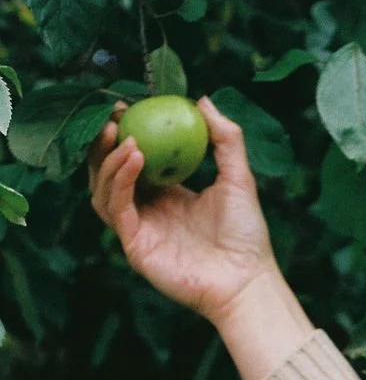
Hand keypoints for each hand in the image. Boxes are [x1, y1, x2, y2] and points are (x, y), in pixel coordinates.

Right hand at [88, 96, 278, 326]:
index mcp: (167, 196)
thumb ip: (225, 139)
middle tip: (113, 116)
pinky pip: (117, 209)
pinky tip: (134, 159)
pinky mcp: (136, 247)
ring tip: (125, 137)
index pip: (134, 161)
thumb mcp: (239, 177)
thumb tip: (202, 100)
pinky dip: (120, 181)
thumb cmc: (246, 235)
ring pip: (104, 190)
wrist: (247, 279)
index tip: (124, 106)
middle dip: (105, 144)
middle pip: (109, 173)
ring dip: (109, 161)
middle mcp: (149, 212)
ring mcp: (140, 230)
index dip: (125, 134)